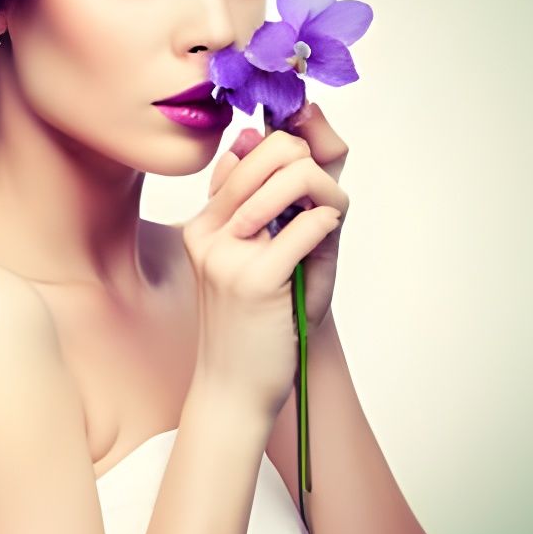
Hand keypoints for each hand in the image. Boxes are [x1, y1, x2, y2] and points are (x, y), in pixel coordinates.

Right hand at [181, 121, 346, 424]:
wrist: (233, 390)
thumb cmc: (251, 326)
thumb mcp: (251, 260)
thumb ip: (258, 206)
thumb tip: (256, 143)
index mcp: (205, 223)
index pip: (251, 150)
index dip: (292, 152)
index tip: (310, 178)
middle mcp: (210, 231)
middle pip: (275, 150)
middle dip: (313, 166)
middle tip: (322, 200)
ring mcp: (228, 253)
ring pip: (293, 177)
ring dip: (326, 193)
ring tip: (326, 221)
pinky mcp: (256, 279)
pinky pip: (309, 224)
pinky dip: (327, 224)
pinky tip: (323, 244)